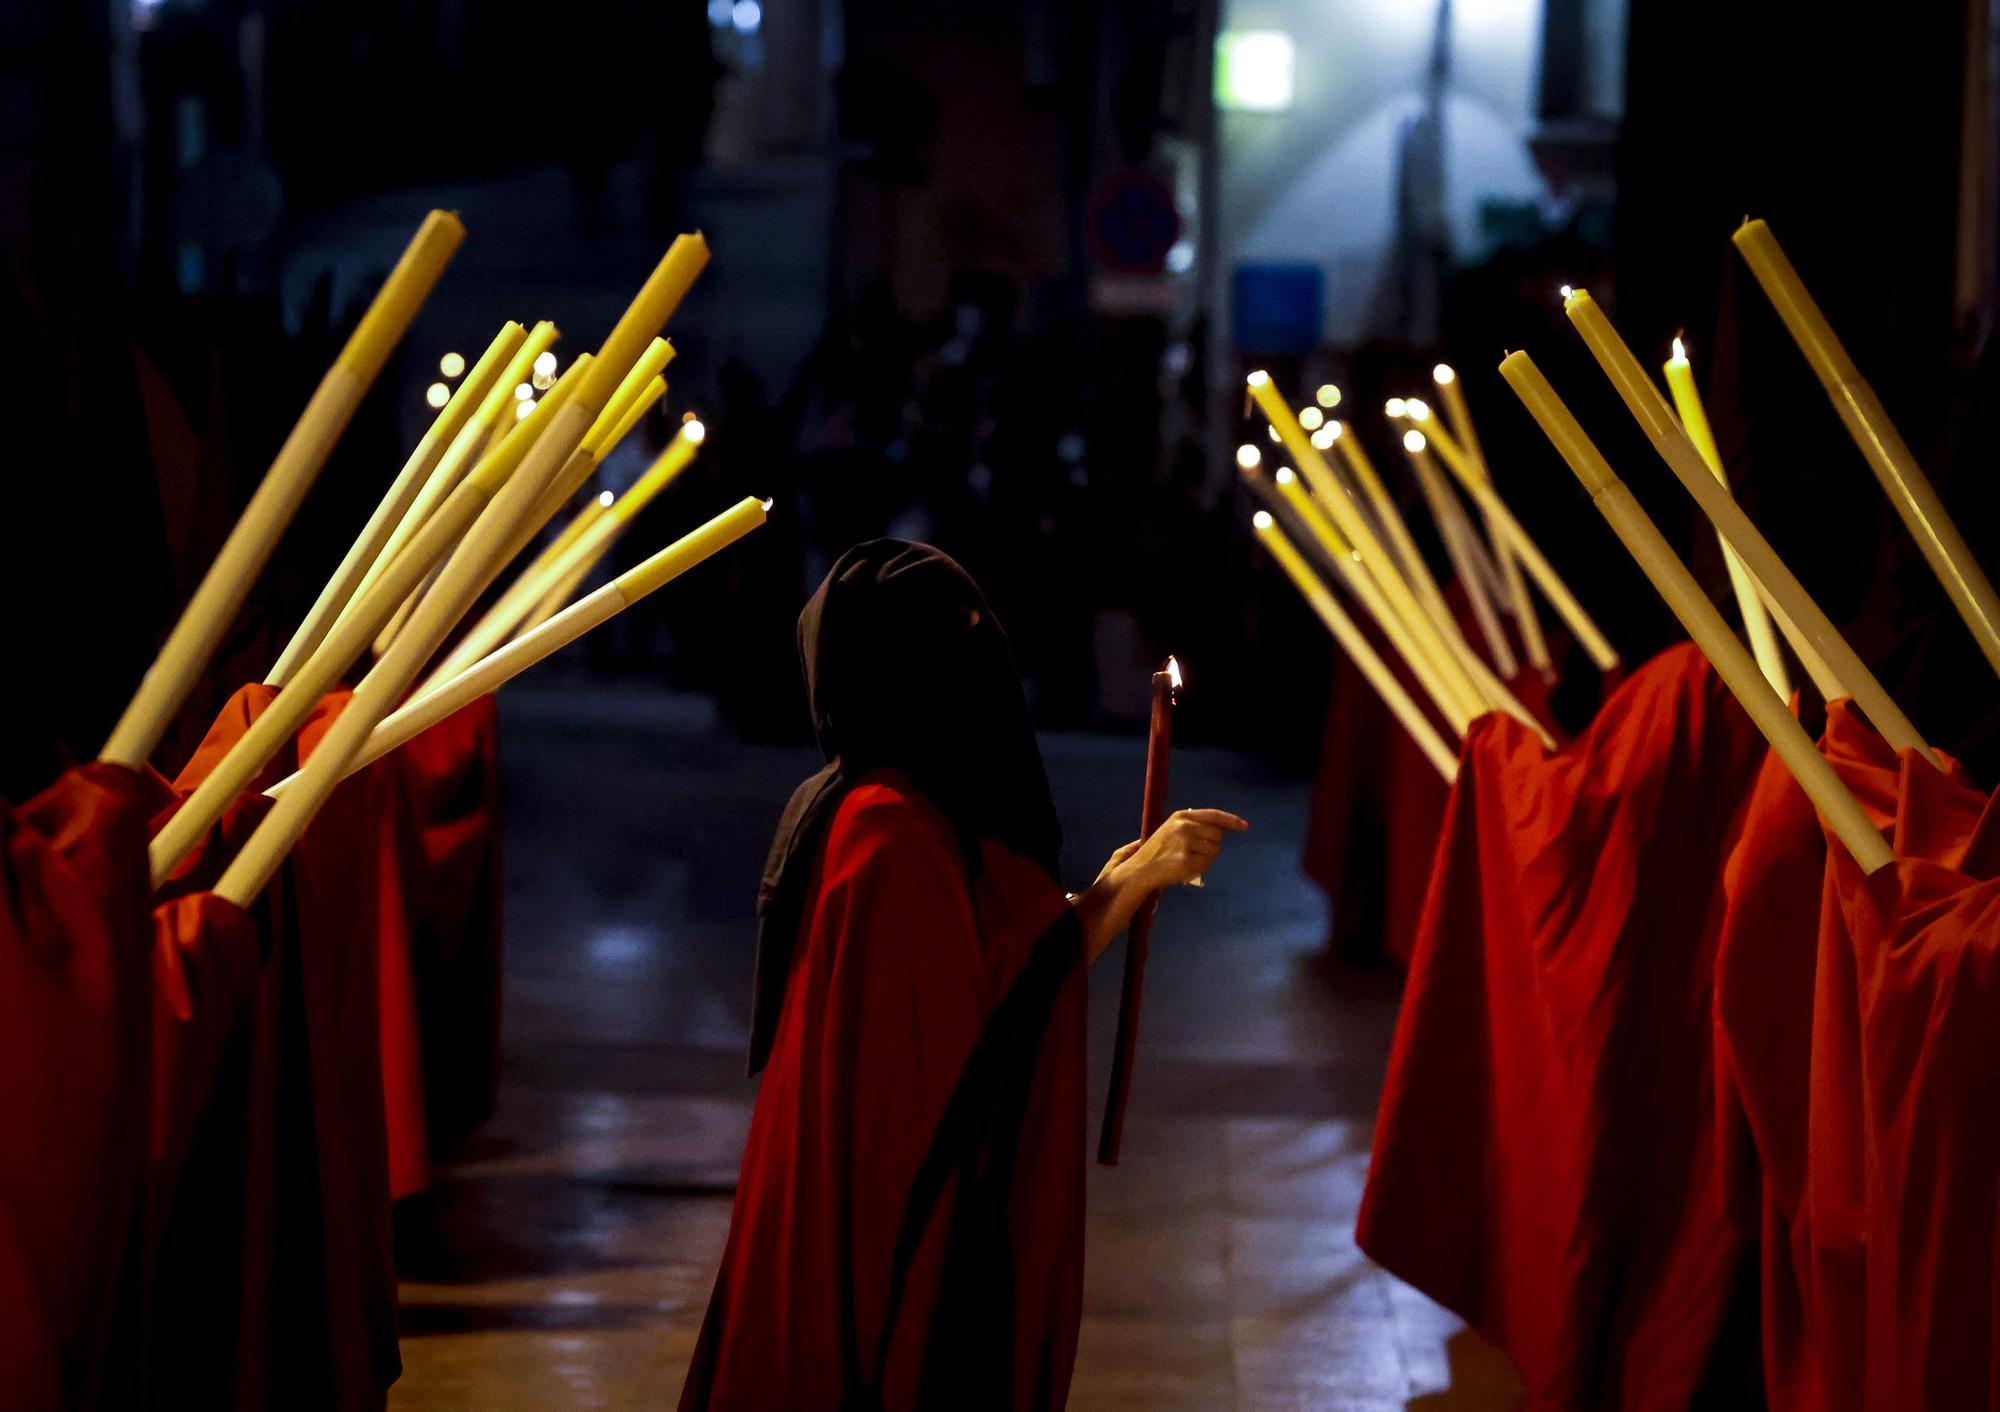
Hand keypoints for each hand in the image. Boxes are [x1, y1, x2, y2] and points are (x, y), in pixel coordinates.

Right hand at [1120, 808, 1249, 892]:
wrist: (1142, 868)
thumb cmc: (1159, 849)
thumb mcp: (1173, 828)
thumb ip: (1196, 825)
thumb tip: (1224, 827)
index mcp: (1182, 816)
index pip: (1214, 815)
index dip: (1231, 820)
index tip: (1244, 826)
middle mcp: (1184, 827)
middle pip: (1218, 835)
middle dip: (1213, 844)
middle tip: (1196, 852)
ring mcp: (1185, 844)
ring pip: (1214, 850)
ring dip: (1207, 857)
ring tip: (1189, 860)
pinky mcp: (1186, 861)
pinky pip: (1207, 864)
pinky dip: (1201, 868)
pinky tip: (1187, 868)